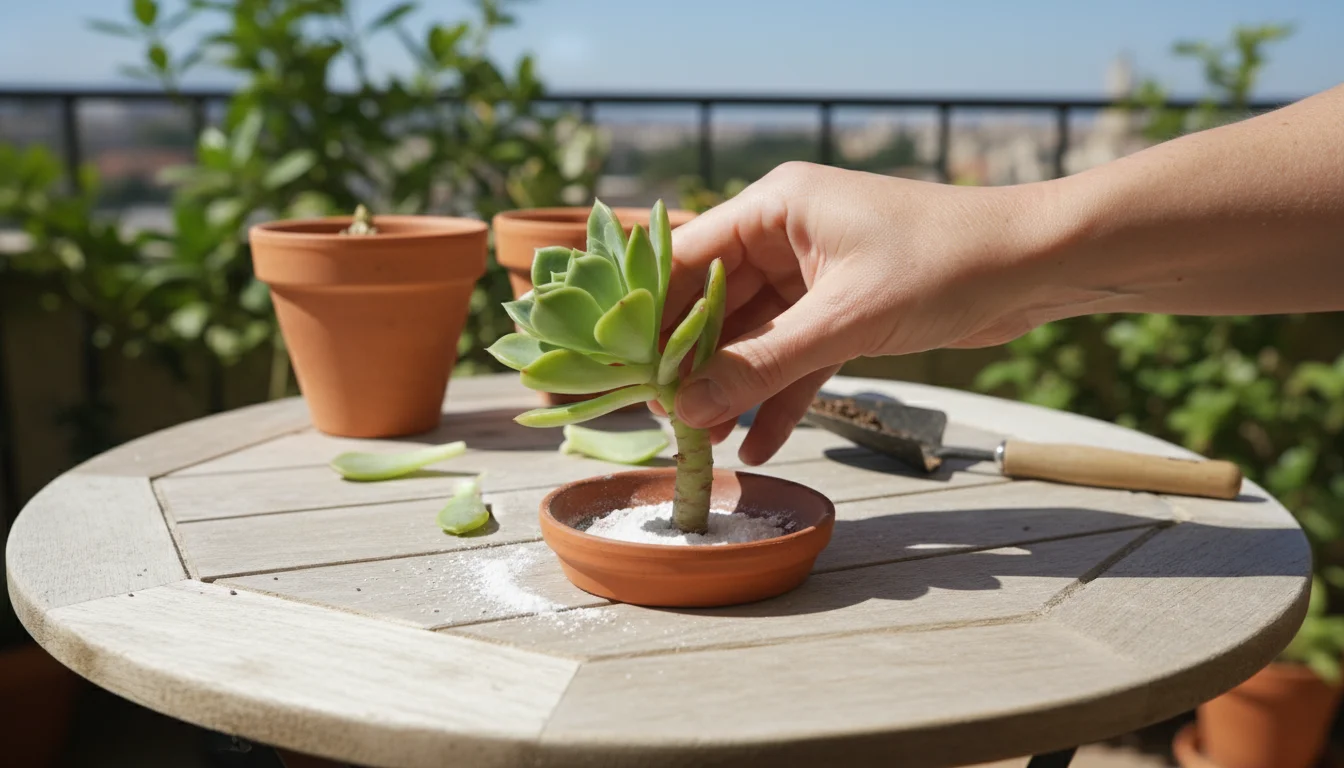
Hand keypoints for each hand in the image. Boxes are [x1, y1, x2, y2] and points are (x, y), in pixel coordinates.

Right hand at [658, 162, 1046, 464]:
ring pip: (753, 337)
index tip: (616, 370)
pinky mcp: (843, 310)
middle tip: (656, 417)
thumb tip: (689, 409)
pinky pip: (795, 357)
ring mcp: (814, 275)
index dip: (646, 316)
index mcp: (776, 208)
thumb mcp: (846, 318)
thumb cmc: (946, 264)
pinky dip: (779, 397)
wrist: (1037, 266)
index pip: (685, 260)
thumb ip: (764, 365)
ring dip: (732, 387)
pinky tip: (759, 444)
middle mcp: (786, 235)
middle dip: (687, 362)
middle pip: (712, 303)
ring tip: (700, 440)